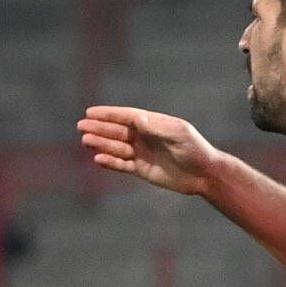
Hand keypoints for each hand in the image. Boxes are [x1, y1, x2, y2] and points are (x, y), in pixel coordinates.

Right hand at [79, 105, 218, 197]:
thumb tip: (137, 118)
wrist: (204, 174)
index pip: (126, 117)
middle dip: (99, 128)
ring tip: (86, 140)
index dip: (108, 114)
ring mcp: (142, 153)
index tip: (90, 112)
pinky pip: (122, 165)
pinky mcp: (142, 170)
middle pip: (117, 131)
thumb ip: (157, 127)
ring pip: (116, 147)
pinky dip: (110, 162)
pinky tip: (98, 159)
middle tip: (81, 126)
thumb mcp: (179, 134)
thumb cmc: (194, 149)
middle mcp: (145, 137)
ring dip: (101, 144)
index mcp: (153, 124)